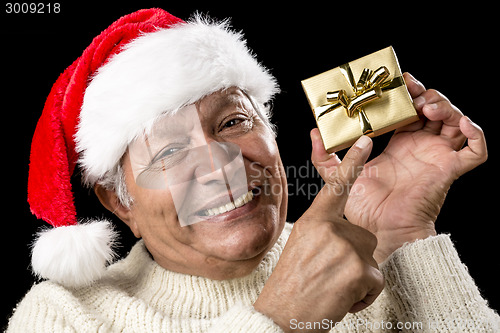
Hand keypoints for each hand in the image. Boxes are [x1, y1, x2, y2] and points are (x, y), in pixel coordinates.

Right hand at [254, 137, 383, 331]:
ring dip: (359, 276)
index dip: (353, 162)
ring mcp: (346, 247)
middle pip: (363, 235)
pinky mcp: (360, 269)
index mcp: (313, 220)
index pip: (336, 186)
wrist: (282, 315)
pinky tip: (343, 299)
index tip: (366, 140)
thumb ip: (322, 232)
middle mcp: (330, 228)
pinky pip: (377, 280)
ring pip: (371, 258)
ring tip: (334, 287)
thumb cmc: (291, 283)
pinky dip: (365, 295)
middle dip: (354, 257)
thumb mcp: (301, 246)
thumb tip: (345, 235)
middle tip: (330, 274)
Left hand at [311, 73, 487, 262]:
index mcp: (400, 144)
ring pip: (456, 122)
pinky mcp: (449, 170)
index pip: (411, 110)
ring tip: (427, 107)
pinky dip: (477, 135)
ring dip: (447, 108)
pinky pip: (476, 151)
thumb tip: (314, 132)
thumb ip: (324, 156)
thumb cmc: (363, 209)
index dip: (407, 94)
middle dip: (427, 95)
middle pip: (435, 110)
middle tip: (411, 91)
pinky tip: (463, 123)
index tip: (398, 82)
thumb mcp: (338, 176)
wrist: (380, 231)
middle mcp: (421, 147)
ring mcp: (437, 157)